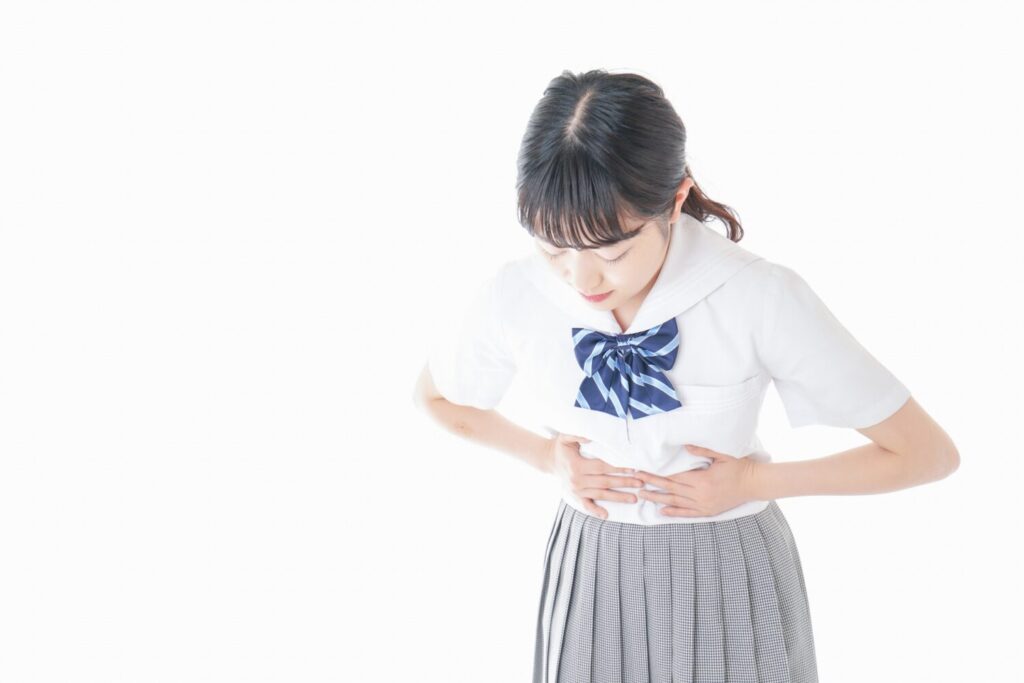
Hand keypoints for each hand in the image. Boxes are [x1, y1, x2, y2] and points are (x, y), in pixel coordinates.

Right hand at [547, 432, 644, 519]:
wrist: (548, 459)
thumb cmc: (561, 446)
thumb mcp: (566, 437)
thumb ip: (578, 435)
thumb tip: (590, 437)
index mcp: (577, 465)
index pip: (602, 467)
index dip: (618, 468)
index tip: (633, 468)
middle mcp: (577, 480)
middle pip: (605, 482)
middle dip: (624, 483)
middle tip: (640, 484)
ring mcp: (576, 490)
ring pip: (600, 495)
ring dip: (618, 497)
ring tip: (634, 498)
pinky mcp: (575, 496)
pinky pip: (586, 505)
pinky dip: (595, 511)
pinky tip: (606, 515)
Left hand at [633, 444, 760, 517]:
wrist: (756, 483)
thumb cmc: (740, 466)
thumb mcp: (723, 454)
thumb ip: (703, 450)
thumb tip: (685, 446)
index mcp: (703, 480)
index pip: (674, 476)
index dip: (657, 473)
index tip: (643, 469)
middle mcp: (701, 495)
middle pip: (671, 489)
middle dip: (652, 484)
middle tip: (635, 481)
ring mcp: (704, 505)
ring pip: (675, 502)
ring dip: (657, 499)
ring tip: (642, 495)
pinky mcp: (708, 511)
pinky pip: (687, 513)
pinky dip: (673, 513)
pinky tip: (661, 512)